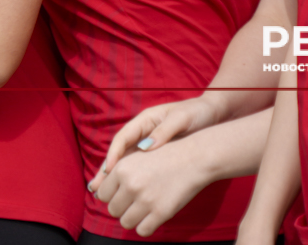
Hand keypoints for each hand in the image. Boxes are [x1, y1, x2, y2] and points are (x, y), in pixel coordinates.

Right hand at [90, 96, 217, 187]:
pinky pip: (139, 166)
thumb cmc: (196, 113)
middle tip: (95, 187)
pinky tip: (124, 191)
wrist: (212, 114)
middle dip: (106, 170)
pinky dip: (129, 178)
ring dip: (114, 177)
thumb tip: (146, 147)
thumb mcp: (181, 119)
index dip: (114, 154)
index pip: (123, 138)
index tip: (109, 171)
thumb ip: (164, 131)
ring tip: (100, 193)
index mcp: (145, 120)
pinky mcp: (156, 153)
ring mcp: (148, 143)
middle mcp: (142, 132)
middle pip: (120, 152)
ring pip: (126, 161)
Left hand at [90, 139, 213, 236]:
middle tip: (135, 201)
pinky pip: (142, 231)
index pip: (102, 194)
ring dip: (132, 218)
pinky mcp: (161, 212)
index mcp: (120, 168)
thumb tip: (94, 191)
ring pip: (125, 222)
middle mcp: (130, 184)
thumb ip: (114, 173)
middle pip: (112, 210)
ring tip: (143, 208)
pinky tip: (152, 217)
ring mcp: (146, 199)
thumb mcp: (134, 157)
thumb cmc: (162, 157)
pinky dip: (145, 226)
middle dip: (122, 207)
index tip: (122, 193)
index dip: (112, 195)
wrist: (192, 158)